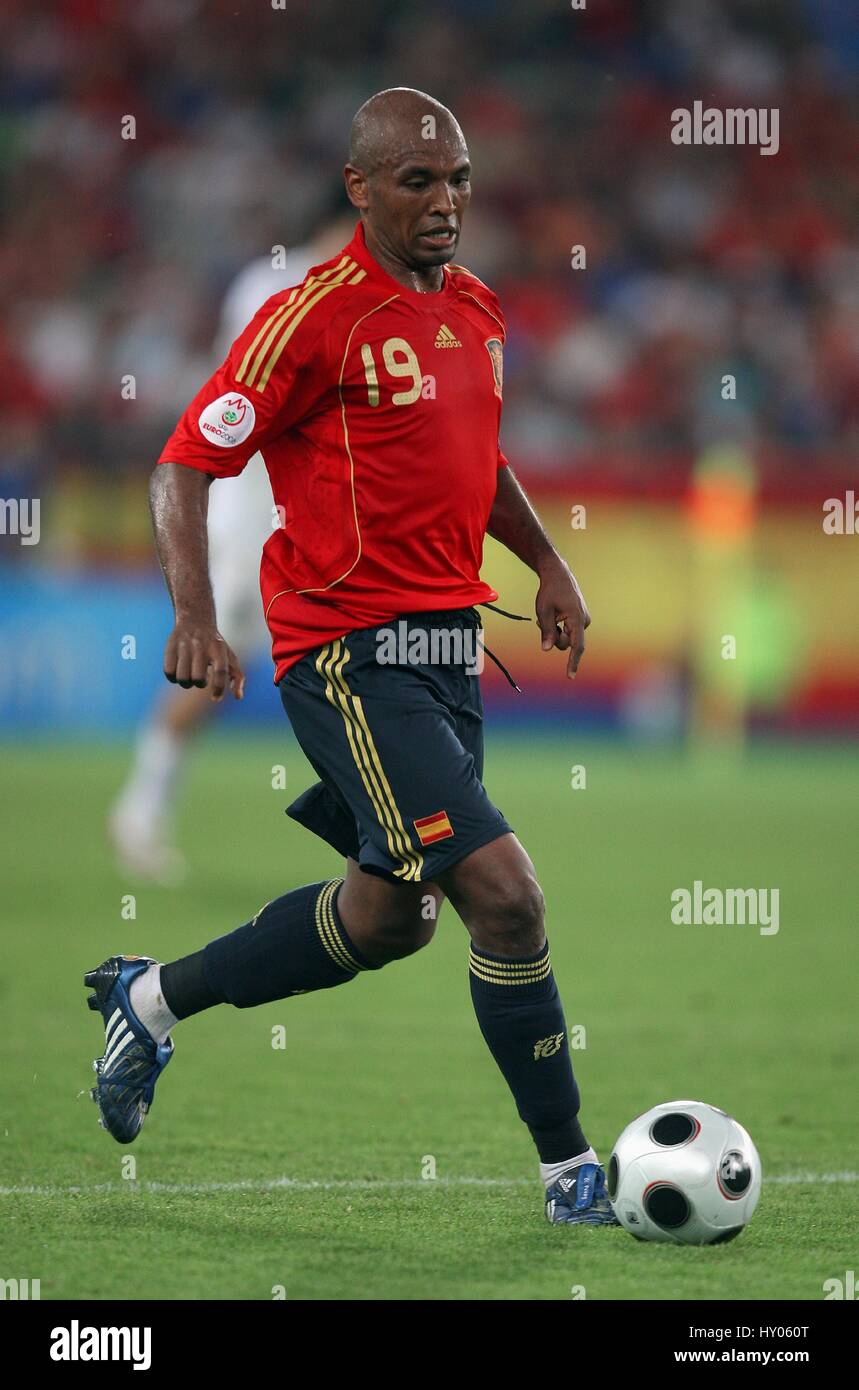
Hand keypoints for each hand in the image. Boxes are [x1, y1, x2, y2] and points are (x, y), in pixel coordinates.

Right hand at [163, 620, 244, 700]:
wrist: (195, 619)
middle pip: (198, 679)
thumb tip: (238, 697)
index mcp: (218, 649)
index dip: (219, 688)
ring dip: (186, 683)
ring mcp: (184, 646)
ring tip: (189, 675)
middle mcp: (201, 646)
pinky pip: (169, 673)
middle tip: (200, 678)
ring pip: (182, 678)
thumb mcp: (229, 657)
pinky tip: (179, 671)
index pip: (220, 671)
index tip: (215, 698)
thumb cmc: (215, 645)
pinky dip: (173, 678)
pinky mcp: (170, 647)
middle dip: (199, 684)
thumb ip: (237, 677)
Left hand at [535, 555, 590, 678]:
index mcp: (577, 619)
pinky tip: (553, 615)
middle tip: (542, 621)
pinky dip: (558, 626)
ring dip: (554, 630)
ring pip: (566, 637)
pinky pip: (568, 631)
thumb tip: (547, 649)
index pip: (576, 646)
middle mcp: (584, 621)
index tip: (570, 676)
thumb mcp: (544, 611)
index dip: (572, 662)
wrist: (558, 574)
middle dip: (553, 637)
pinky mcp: (580, 619)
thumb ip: (546, 631)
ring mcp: (583, 620)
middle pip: (567, 643)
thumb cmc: (550, 591)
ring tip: (548, 615)